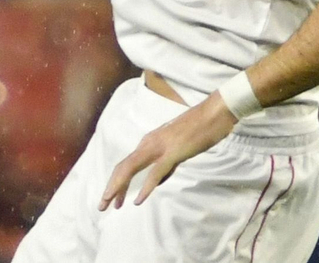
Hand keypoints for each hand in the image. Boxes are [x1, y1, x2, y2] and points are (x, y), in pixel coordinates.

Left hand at [99, 99, 235, 209]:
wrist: (217, 111)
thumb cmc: (201, 127)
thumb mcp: (179, 147)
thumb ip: (168, 163)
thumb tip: (159, 180)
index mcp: (150, 141)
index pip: (127, 164)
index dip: (116, 182)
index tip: (112, 199)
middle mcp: (149, 142)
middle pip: (123, 167)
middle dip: (110, 188)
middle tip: (102, 207)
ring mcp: (160, 146)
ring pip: (131, 168)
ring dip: (118, 187)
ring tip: (111, 205)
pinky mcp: (172, 151)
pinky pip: (154, 172)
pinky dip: (145, 187)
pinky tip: (139, 200)